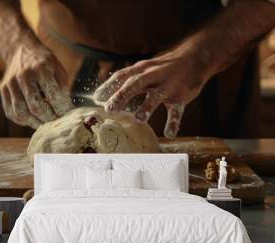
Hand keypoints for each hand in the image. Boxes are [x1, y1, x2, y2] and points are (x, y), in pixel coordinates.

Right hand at [1, 42, 72, 128]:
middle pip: (36, 107)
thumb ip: (63, 88)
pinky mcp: (3, 91)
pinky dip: (23, 121)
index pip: (52, 95)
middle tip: (57, 121)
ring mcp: (11, 84)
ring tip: (45, 124)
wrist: (21, 50)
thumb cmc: (44, 62)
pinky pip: (11, 113)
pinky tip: (32, 120)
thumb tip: (67, 110)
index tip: (67, 114)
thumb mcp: (58, 69)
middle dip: (49, 119)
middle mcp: (23, 76)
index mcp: (41, 68)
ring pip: (21, 113)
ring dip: (35, 123)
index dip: (61, 108)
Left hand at [93, 46, 211, 137]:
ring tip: (139, 120)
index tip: (96, 98)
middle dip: (122, 96)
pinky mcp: (181, 96)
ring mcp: (168, 85)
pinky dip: (174, 122)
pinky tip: (169, 133)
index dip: (109, 86)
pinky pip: (177, 110)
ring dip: (147, 107)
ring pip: (156, 96)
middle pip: (136, 84)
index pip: (122, 75)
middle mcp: (153, 75)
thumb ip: (124, 82)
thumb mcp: (144, 70)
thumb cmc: (162, 69)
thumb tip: (99, 96)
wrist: (195, 59)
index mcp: (142, 69)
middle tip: (110, 109)